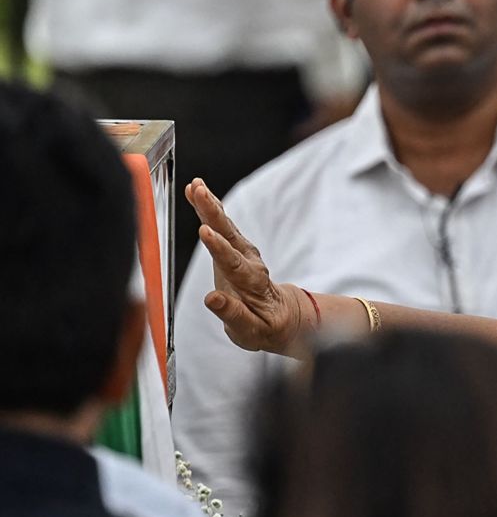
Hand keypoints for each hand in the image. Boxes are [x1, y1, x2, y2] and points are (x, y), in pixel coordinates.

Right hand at [185, 179, 305, 354]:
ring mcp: (243, 254)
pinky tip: (196, 191)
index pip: (234, 264)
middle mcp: (250, 263)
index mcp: (253, 284)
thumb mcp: (250, 330)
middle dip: (214, 215)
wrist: (280, 318)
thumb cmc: (263, 327)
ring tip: (195, 186)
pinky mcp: (235, 249)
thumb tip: (211, 299)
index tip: (205, 232)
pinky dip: (210, 208)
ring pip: (226, 227)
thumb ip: (233, 314)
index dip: (219, 249)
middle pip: (231, 237)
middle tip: (200, 193)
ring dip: (211, 206)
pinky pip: (221, 226)